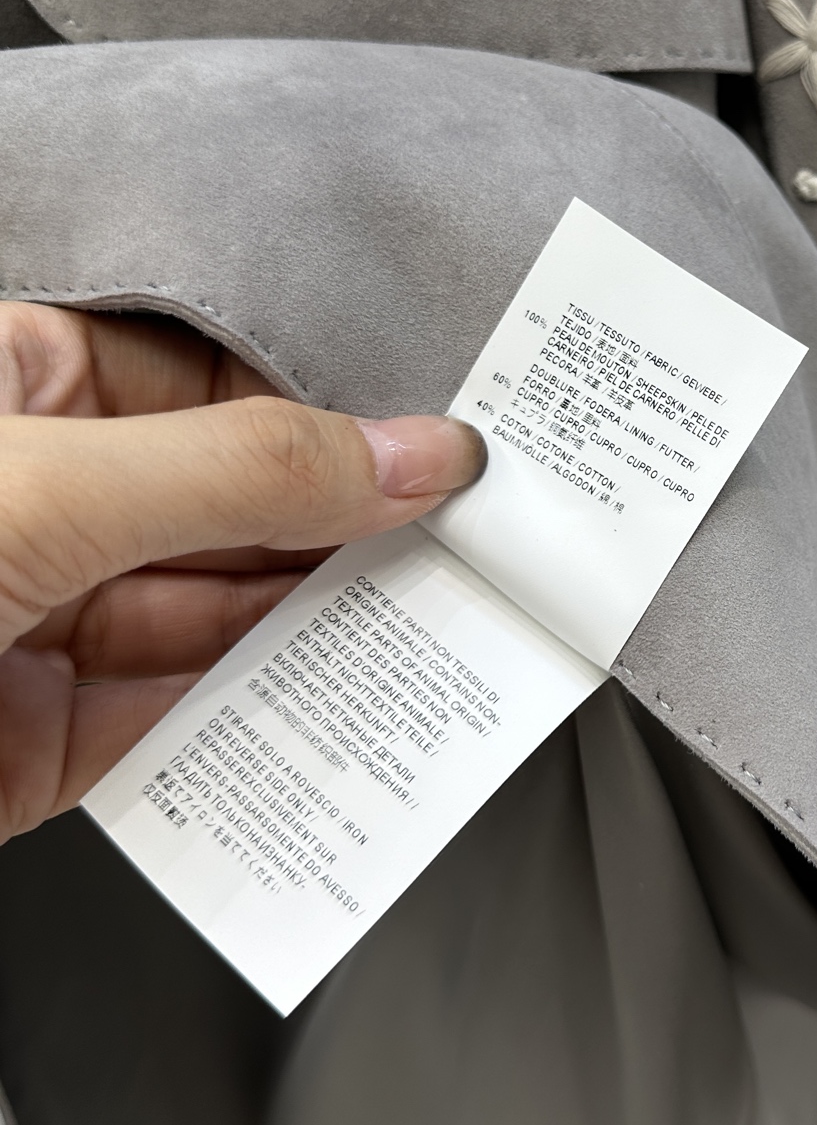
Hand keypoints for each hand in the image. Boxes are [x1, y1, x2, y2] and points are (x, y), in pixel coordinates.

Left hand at [0, 303, 484, 844]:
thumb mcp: (42, 491)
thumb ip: (245, 470)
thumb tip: (411, 453)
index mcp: (17, 392)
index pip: (217, 384)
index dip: (333, 410)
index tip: (440, 443)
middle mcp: (39, 502)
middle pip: (232, 503)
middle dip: (344, 527)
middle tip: (464, 540)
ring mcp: (42, 623)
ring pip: (220, 614)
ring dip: (321, 625)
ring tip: (431, 621)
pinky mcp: (41, 740)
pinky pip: (181, 718)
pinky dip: (264, 717)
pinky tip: (334, 701)